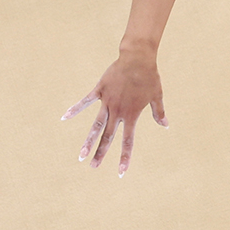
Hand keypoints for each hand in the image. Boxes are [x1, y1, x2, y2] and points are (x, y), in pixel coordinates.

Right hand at [62, 51, 168, 174]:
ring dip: (88, 140)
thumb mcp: (157, 95)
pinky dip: (75, 109)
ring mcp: (107, 101)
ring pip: (96, 124)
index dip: (124, 156)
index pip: (127, 140)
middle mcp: (118, 111)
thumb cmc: (149, 77)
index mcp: (131, 114)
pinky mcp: (100, 90)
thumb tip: (166, 125)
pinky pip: (85, 101)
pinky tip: (64, 117)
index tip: (120, 171)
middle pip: (108, 136)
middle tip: (92, 166)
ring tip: (81, 154)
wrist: (137, 58)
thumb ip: (159, 112)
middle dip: (100, 153)